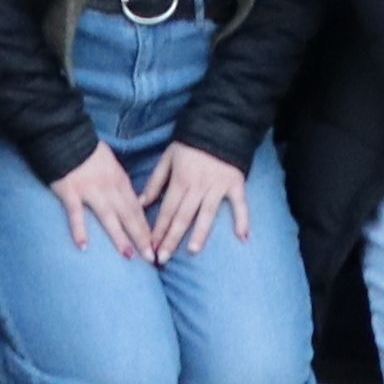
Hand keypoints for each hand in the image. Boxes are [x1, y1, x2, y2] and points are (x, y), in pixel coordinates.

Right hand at [47, 139, 158, 261]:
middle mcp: (109, 187)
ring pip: (108, 217)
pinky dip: (80, 230)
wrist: (67, 137)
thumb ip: (120, 184)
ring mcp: (90, 191)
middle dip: (141, 237)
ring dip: (119, 237)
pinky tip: (83, 246)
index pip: (137, 208)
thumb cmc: (89, 152)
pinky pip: (76, 214)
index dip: (146, 228)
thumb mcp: (111, 165)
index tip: (156, 244)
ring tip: (128, 255)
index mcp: (120, 181)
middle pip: (128, 215)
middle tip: (151, 258)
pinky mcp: (71, 192)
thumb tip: (132, 201)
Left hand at [140, 141, 253, 261]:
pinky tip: (243, 237)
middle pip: (183, 217)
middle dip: (171, 239)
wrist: (220, 124)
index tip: (150, 248)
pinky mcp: (235, 183)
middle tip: (162, 259)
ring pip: (207, 214)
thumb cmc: (190, 143)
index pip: (166, 210)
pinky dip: (242, 219)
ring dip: (200, 233)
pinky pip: (240, 204)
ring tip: (193, 251)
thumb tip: (140, 203)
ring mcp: (218, 186)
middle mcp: (198, 186)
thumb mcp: (168, 158)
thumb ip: (155, 182)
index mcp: (180, 180)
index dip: (157, 230)